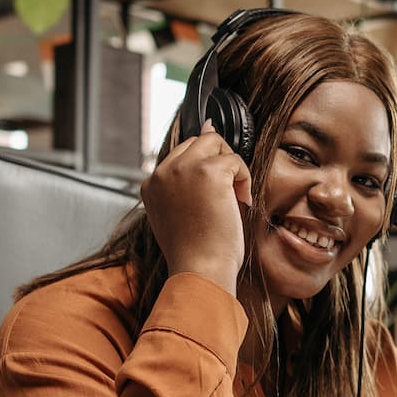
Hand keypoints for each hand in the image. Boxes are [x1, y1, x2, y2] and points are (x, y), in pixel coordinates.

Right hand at [140, 123, 252, 293]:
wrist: (200, 270)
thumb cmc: (196, 251)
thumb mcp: (179, 212)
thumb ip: (186, 179)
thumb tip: (208, 126)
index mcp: (151, 184)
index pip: (181, 155)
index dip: (203, 170)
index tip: (212, 194)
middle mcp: (163, 173)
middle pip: (198, 143)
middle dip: (218, 163)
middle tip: (225, 197)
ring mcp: (183, 169)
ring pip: (215, 143)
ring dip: (231, 168)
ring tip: (232, 199)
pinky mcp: (208, 171)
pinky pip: (235, 160)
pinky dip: (244, 179)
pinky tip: (240, 202)